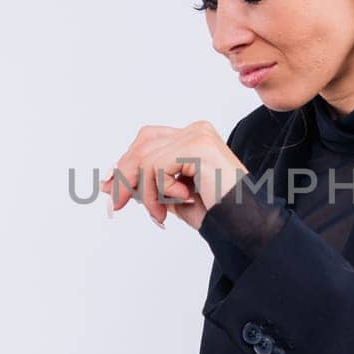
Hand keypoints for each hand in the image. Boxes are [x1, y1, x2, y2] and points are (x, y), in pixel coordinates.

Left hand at [98, 121, 247, 230]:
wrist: (244, 223)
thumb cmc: (215, 212)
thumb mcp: (170, 198)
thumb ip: (145, 186)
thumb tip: (109, 183)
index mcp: (193, 137)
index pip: (148, 140)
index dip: (126, 163)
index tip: (111, 189)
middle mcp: (196, 130)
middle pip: (143, 144)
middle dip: (125, 176)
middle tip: (116, 205)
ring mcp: (198, 135)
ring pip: (146, 159)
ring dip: (147, 193)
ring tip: (160, 214)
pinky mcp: (197, 147)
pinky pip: (158, 167)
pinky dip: (161, 190)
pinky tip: (182, 199)